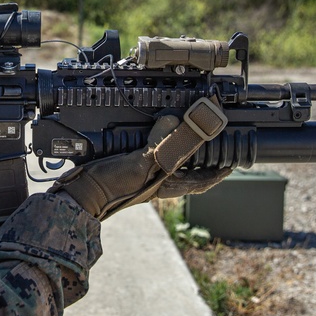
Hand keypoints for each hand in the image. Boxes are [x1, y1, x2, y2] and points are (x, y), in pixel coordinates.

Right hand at [49, 97, 227, 219]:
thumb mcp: (141, 163)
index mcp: (167, 184)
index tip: (234, 161)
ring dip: (179, 144)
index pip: (202, 180)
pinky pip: (149, 150)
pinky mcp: (128, 166)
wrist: (81, 194)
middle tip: (214, 139)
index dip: (220, 172)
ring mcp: (143, 174)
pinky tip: (152, 130)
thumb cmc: (112, 188)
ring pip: (169, 157)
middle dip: (202, 155)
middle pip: (189, 168)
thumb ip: (161, 144)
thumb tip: (176, 121)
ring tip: (188, 128)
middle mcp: (158, 179)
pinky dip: (155, 139)